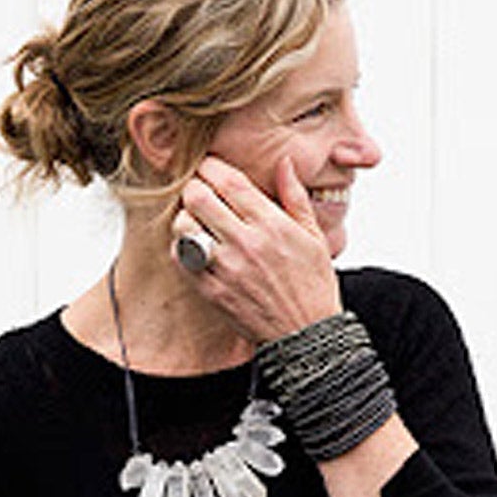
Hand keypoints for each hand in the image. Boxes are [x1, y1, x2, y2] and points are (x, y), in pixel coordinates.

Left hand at [173, 154, 341, 342]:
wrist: (307, 334)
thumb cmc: (313, 286)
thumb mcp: (314, 236)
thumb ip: (294, 196)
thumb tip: (284, 163)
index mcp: (272, 225)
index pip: (229, 181)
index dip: (212, 167)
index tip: (211, 168)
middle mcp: (246, 243)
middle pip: (198, 197)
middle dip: (195, 187)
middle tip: (200, 191)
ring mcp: (226, 268)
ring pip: (184, 226)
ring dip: (186, 217)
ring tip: (198, 221)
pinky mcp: (212, 291)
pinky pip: (183, 259)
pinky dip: (184, 247)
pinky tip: (197, 247)